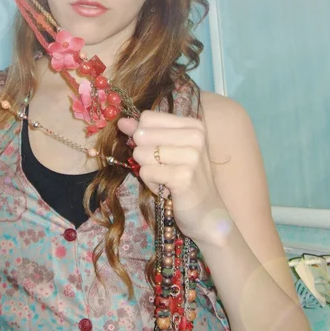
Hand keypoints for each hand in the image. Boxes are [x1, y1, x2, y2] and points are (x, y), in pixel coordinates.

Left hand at [118, 111, 225, 245]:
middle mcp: (195, 137)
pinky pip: (145, 172)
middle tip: (163, 168)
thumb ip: (145, 133)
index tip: (159, 150)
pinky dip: (151, 183)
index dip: (143, 135)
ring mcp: (192, 156)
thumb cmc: (185, 178)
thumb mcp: (167, 150)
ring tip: (166, 178)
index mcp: (193, 125)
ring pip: (141, 153)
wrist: (207, 213)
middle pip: (141, 134)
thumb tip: (122, 121)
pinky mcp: (183, 177)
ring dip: (147, 170)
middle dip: (143, 154)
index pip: (148, 117)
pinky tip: (167, 189)